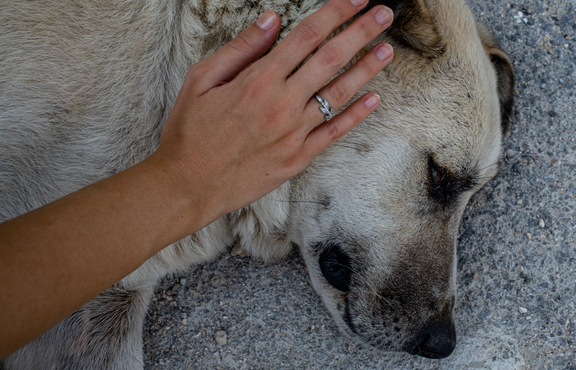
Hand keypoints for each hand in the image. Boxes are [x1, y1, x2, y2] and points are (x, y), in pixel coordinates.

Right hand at [151, 0, 393, 221]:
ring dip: (367, 69)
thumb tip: (272, 20)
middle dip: (360, 33)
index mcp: (258, 80)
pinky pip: (334, 132)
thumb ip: (241, 48)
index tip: (355, 0)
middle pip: (330, 59)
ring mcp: (294, 132)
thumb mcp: (201, 80)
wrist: (187, 185)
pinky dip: (356, 115)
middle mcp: (282, 103)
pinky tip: (374, 99)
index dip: (334, 14)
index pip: (306, 36)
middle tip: (383, 15)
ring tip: (388, 49)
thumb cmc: (190, 132)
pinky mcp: (299, 157)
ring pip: (339, 93)